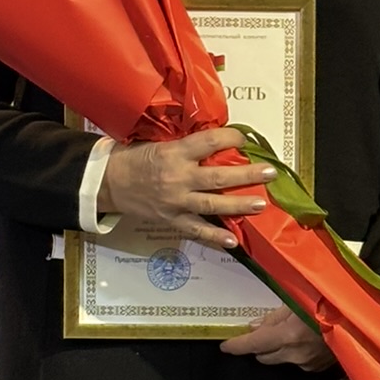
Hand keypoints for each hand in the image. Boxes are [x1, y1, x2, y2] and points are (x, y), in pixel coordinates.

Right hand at [97, 128, 273, 250]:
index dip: (230, 138)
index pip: (209, 142)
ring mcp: (176, 201)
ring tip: (261, 204)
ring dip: (239, 205)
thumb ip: (188, 147)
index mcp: (175, 152)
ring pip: (213, 204)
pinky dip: (214, 237)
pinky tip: (232, 241)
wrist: (109, 181)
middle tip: (269, 172)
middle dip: (247, 174)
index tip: (244, 138)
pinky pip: (196, 230)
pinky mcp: (171, 220)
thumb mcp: (161, 144)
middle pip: (218, 177)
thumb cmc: (136, 158)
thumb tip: (218, 144)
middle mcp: (178, 177)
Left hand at [220, 306, 334, 370]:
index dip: (235, 346)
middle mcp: (295, 354)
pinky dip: (294, 353)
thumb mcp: (298, 301)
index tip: (225, 346)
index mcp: (287, 336)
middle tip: (259, 333)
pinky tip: (304, 340)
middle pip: (263, 357)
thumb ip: (274, 316)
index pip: (252, 345)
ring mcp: (307, 363)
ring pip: (280, 360)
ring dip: (277, 349)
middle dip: (257, 347)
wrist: (360, 319)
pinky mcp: (318, 368)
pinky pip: (297, 362)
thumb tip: (254, 326)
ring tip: (286, 333)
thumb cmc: (329, 303)